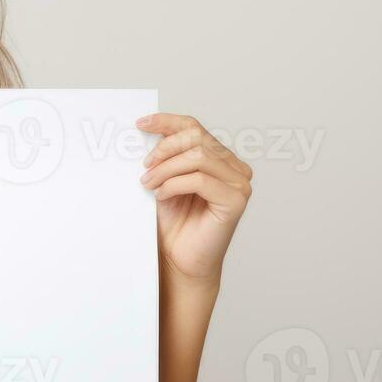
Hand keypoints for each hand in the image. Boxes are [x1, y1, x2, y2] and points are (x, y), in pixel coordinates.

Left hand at [137, 113, 252, 284]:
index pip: (194, 127)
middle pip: (196, 137)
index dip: (167, 121)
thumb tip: (147, 127)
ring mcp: (239, 183)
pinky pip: (200, 179)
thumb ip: (165, 155)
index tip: (141, 123)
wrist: (178, 260)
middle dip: (164, 150)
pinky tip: (162, 196)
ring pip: (198, 156)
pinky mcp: (236, 200)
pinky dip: (174, 185)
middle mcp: (234, 168)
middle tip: (144, 169)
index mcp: (220, 158)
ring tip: (149, 184)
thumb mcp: (164, 180)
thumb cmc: (173, 223)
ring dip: (166, 169)